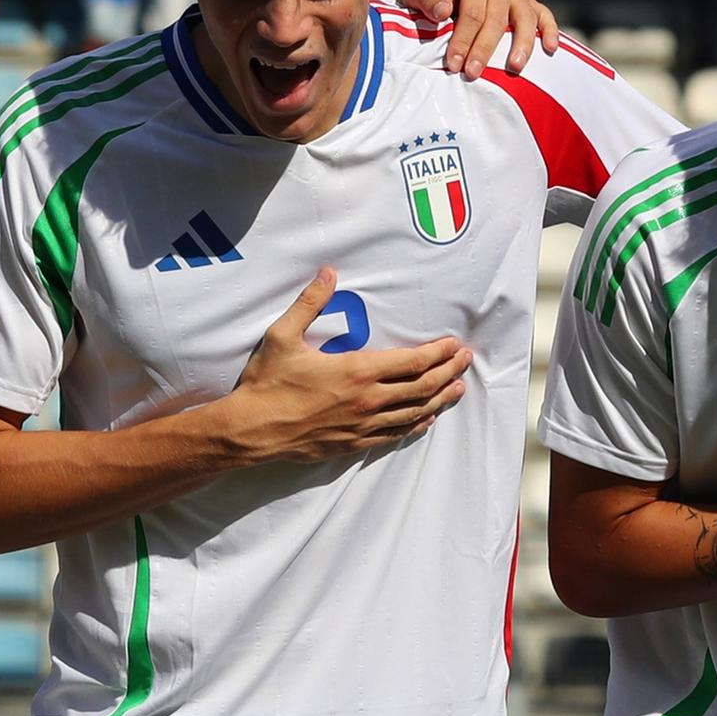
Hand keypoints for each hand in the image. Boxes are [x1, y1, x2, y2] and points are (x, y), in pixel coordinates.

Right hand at [218, 268, 471, 462]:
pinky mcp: (354, 443)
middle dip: (448, 372)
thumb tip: (329, 272)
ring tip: (458, 388)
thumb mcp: (283, 336)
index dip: (438, 353)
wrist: (251, 431)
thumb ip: (309, 302)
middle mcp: (368, 401)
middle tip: (465, 361)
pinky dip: (416, 424)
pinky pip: (395, 434)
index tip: (454, 344)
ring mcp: (363, 426)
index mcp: (356, 371)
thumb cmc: (267, 383)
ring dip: (439, 399)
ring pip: (414, 413)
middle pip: (422, 387)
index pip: (412, 362)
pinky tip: (426, 419)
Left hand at [393, 0, 561, 76]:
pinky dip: (551, 31)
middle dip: (485, 49)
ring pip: (525, 19)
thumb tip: (444, 10)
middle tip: (473, 74)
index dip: (464, 40)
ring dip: (522, 45)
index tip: (453, 64)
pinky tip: (551, 49)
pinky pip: (544, 16)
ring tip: (513, 68)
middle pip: (498, 19)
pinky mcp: (529, 3)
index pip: (473, 12)